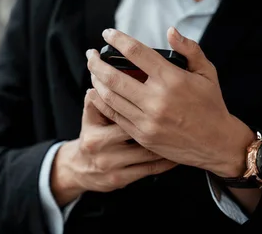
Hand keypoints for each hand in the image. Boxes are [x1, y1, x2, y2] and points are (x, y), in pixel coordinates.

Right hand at [51, 89, 176, 206]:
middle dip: (158, 124)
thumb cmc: (90, 137)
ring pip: (148, 154)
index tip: (160, 99)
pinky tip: (177, 151)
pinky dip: (166, 160)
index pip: (122, 119)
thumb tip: (100, 81)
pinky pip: (150, 169)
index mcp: (96, 137)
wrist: (80, 169)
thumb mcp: (89, 118)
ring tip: (181, 130)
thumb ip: (95, 100)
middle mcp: (105, 154)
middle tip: (176, 113)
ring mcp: (114, 169)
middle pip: (138, 137)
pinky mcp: (123, 180)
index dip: (141, 108)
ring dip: (167, 142)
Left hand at [86, 27, 254, 177]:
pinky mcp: (142, 135)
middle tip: (90, 54)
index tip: (107, 33)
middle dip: (96, 62)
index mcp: (171, 79)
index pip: (136, 52)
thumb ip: (189, 49)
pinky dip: (102, 101)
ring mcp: (147, 120)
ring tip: (93, 71)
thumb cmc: (211, 104)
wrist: (217, 144)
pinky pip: (114, 115)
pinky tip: (98, 92)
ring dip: (96, 80)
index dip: (117, 39)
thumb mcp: (207, 72)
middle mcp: (156, 100)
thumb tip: (170, 30)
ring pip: (109, 96)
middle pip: (113, 76)